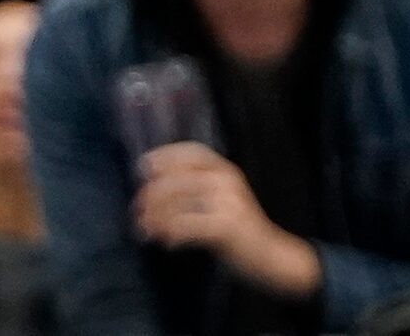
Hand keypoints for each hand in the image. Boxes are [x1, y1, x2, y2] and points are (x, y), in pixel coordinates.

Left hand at [134, 143, 320, 295]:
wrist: (273, 257)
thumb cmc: (241, 229)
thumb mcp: (222, 199)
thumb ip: (197, 188)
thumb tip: (153, 190)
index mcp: (225, 169)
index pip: (192, 152)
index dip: (165, 156)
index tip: (142, 166)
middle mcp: (226, 180)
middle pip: (177, 179)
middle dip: (151, 195)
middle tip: (136, 210)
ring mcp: (228, 202)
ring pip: (178, 204)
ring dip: (156, 218)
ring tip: (144, 230)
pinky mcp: (226, 226)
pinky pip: (187, 227)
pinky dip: (172, 235)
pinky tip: (166, 244)